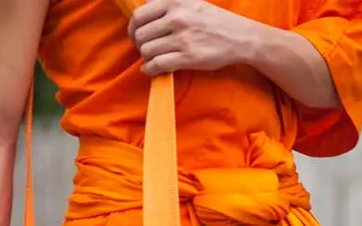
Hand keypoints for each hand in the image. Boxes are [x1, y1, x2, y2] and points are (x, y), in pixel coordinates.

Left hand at [128, 0, 254, 76]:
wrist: (242, 37)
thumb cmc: (213, 21)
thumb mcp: (191, 3)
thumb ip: (167, 6)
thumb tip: (140, 17)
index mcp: (176, 1)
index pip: (139, 15)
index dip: (133, 28)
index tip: (137, 35)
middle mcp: (178, 17)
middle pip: (140, 35)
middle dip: (140, 44)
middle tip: (148, 48)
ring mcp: (182, 38)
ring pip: (146, 51)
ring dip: (147, 57)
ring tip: (156, 57)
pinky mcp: (187, 57)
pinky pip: (155, 65)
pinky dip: (150, 69)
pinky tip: (153, 68)